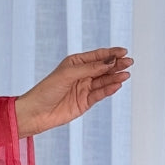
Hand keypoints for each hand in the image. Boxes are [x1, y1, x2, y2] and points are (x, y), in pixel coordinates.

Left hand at [15, 47, 132, 136]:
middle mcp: (81, 75)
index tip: (123, 51)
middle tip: (129, 62)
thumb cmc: (46, 90)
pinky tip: (117, 84)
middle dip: (116, 64)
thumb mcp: (68, 74)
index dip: (110, 53)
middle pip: (103, 68)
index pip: (97, 56)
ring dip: (115, 77)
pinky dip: (109, 89)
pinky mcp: (85, 102)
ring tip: (125, 74)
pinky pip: (100, 94)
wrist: (35, 113)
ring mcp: (84, 89)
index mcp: (75, 63)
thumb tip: (109, 62)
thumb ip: (90, 68)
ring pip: (103, 81)